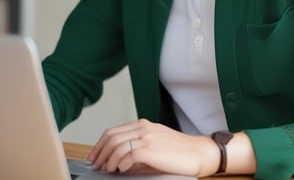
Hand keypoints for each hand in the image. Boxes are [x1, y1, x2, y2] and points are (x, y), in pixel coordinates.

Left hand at [87, 119, 220, 176]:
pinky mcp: (151, 149)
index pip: (113, 131)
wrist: (198, 152)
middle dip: (100, 152)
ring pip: (117, 146)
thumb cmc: (180, 151)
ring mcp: (147, 138)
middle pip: (112, 137)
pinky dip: (121, 163)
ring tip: (108, 169)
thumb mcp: (156, 142)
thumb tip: (118, 158)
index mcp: (143, 125)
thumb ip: (138, 145)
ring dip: (109, 160)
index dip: (100, 144)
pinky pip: (128, 155)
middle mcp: (143, 128)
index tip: (95, 155)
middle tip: (96, 164)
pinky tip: (121, 169)